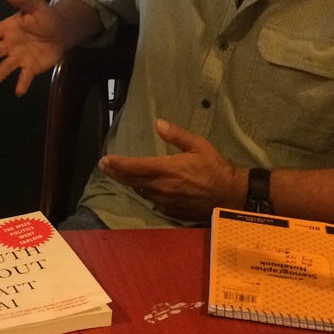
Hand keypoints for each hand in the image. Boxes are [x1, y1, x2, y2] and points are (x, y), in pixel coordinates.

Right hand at [0, 0, 67, 95]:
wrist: (61, 31)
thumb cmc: (45, 18)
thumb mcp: (35, 6)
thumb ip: (21, 0)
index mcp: (8, 29)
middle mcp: (10, 45)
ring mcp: (19, 57)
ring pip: (7, 66)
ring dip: (0, 73)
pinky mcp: (31, 67)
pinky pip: (25, 76)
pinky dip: (21, 84)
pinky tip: (18, 91)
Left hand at [98, 119, 244, 220]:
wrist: (229, 195)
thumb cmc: (215, 167)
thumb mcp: (199, 145)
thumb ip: (176, 135)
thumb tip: (158, 124)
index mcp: (168, 169)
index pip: (136, 166)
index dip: (118, 164)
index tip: (105, 160)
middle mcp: (162, 186)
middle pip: (132, 180)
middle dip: (116, 172)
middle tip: (104, 166)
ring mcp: (165, 201)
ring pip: (140, 191)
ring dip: (128, 182)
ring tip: (118, 174)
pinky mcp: (170, 210)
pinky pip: (151, 200)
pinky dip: (143, 192)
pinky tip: (141, 187)